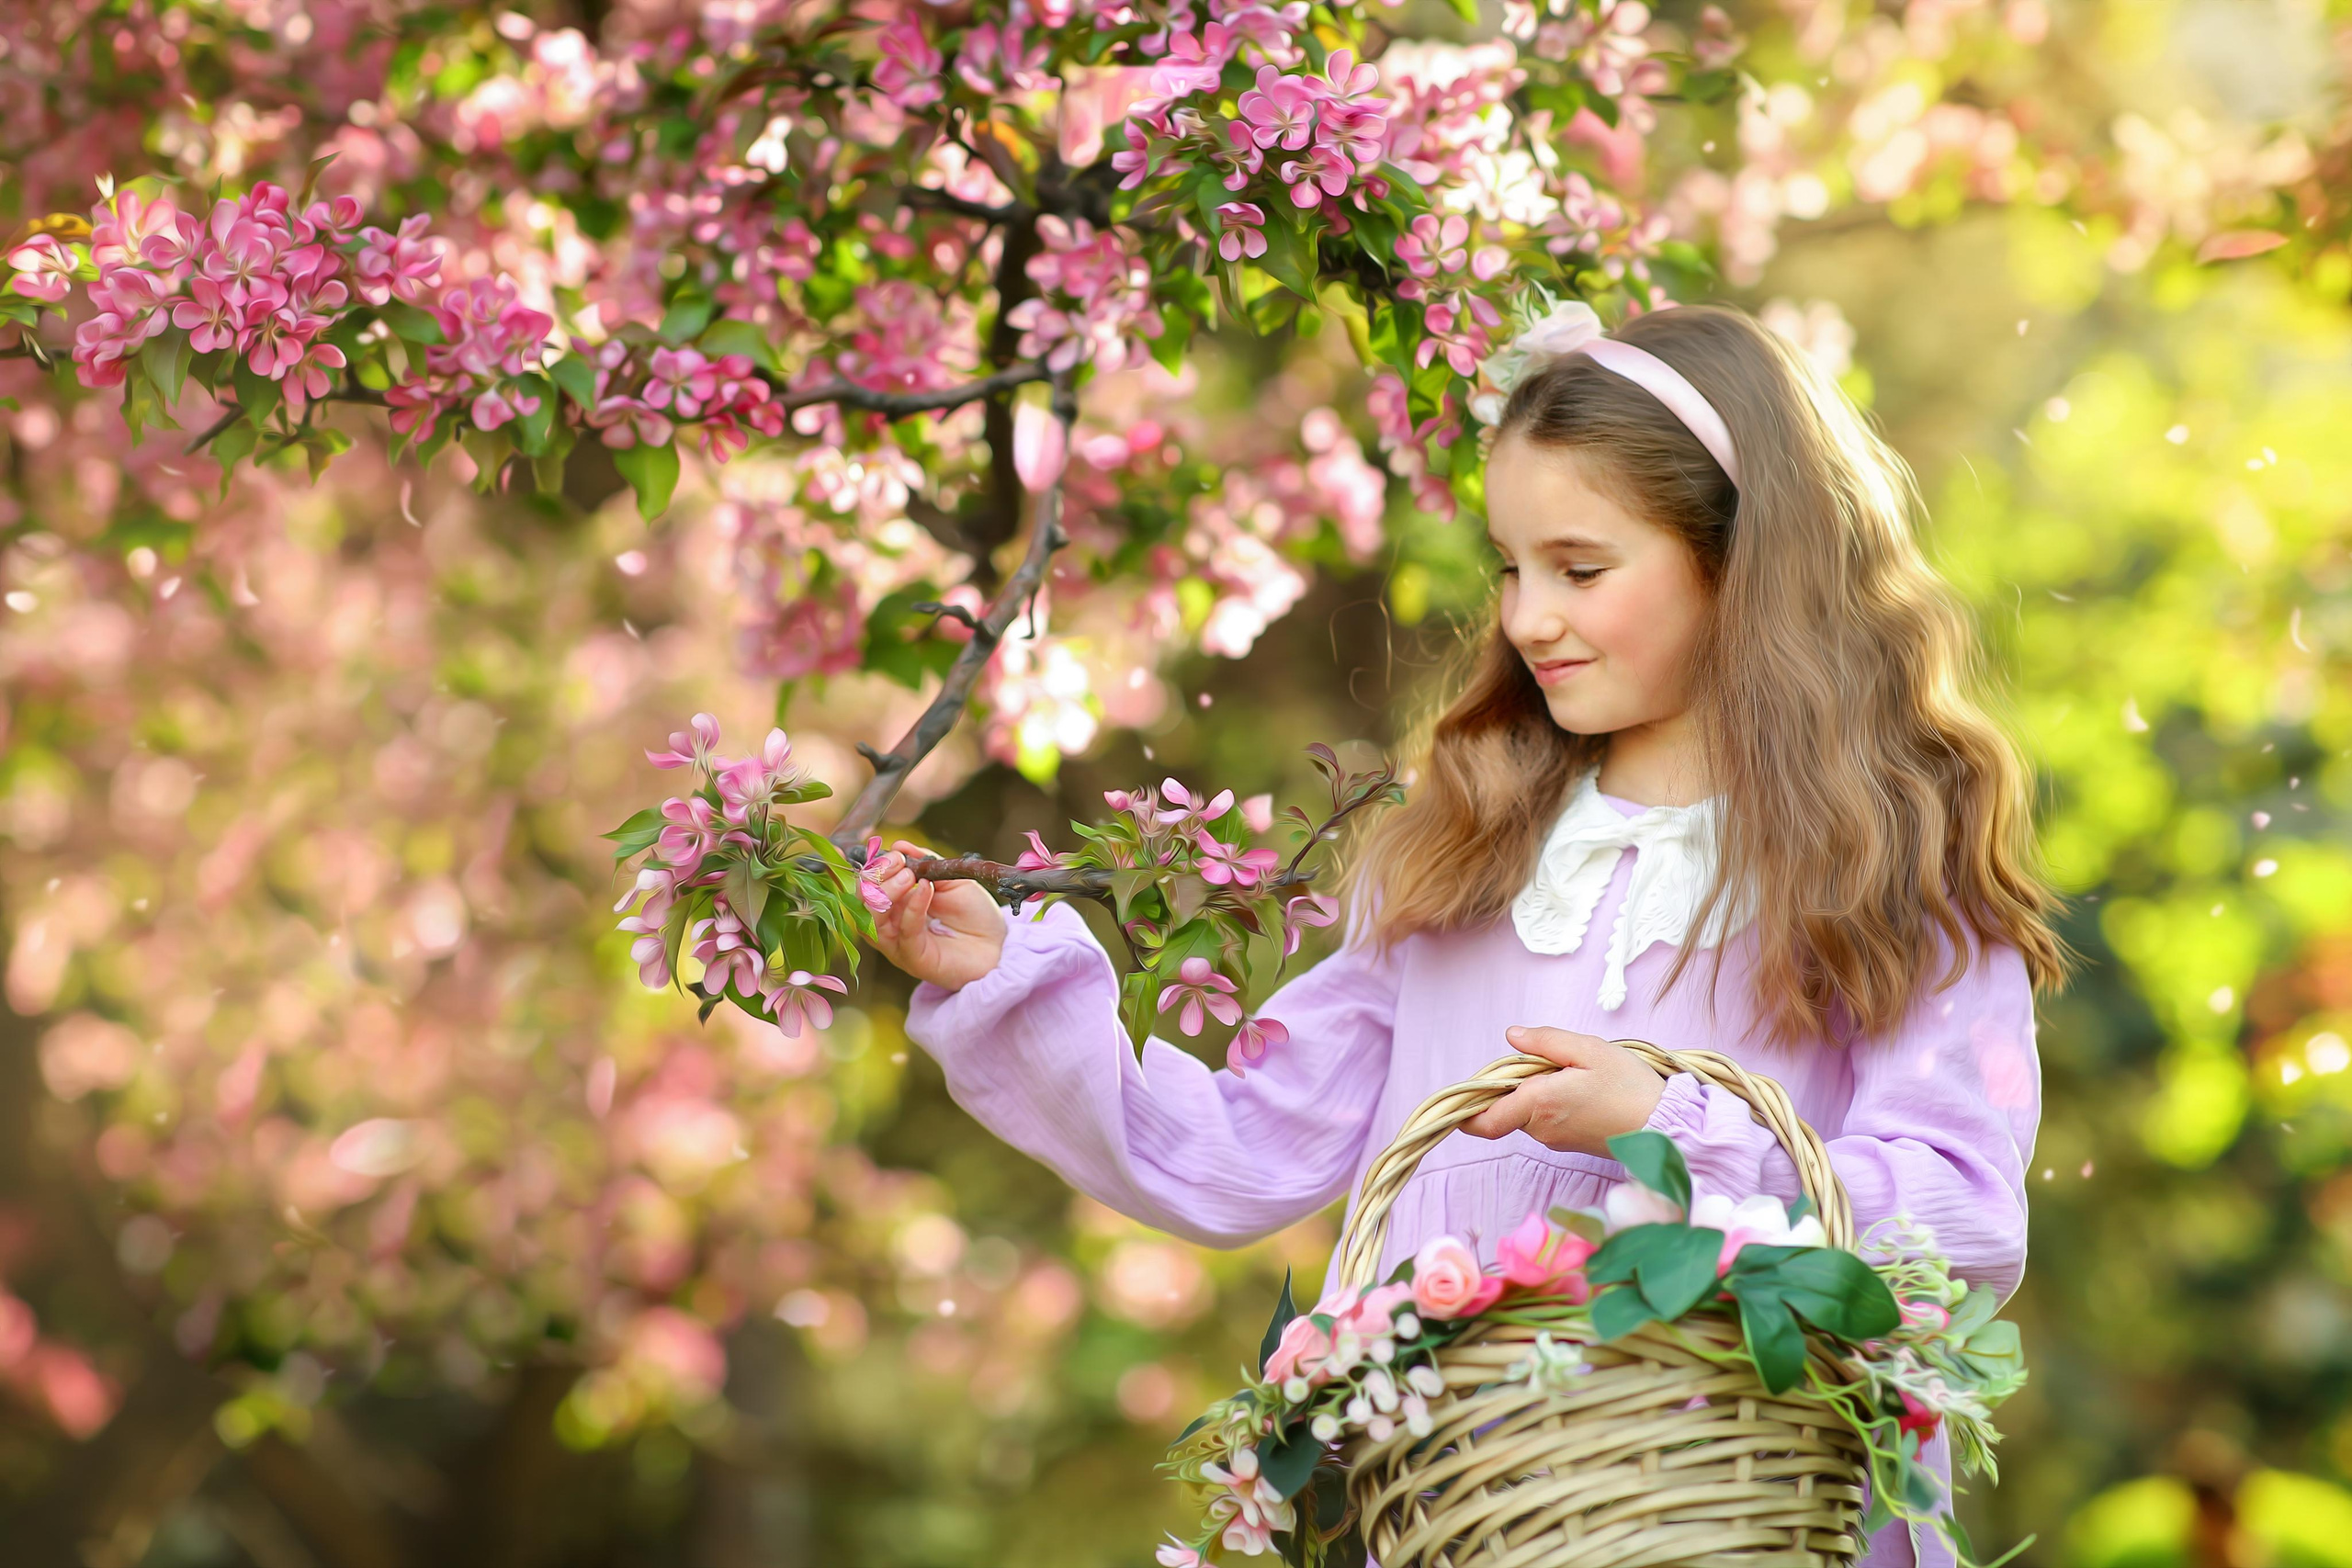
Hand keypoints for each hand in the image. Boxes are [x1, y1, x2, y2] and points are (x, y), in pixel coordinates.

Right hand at [866, 839, 1006, 991]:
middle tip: (901, 864)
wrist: (998, 944)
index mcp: (895, 904)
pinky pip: (904, 933)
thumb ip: (925, 862)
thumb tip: (898, 845)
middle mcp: (891, 924)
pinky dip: (912, 907)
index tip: (898, 855)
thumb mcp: (950, 879)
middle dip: (877, 876)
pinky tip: (926, 889)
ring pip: (872, 920)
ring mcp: (900, 943)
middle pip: (863, 901)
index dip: (876, 867)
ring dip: (887, 892)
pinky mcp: (914, 959)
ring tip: (910, 876)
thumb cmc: (973, 914)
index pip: (867, 885)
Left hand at [1458, 1027, 1668, 1158]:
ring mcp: (1555, 1140)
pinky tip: (1582, 1089)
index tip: (1464, 1093)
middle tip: (1549, 1061)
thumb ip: (1545, 1041)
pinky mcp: (1569, 1143)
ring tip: (1574, 1073)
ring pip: (1527, 1112)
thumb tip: (1511, 1036)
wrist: (1664, 1126)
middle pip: (1506, 1107)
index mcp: (1539, 1104)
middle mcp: (1541, 1129)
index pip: (1484, 1122)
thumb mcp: (1589, 1049)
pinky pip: (1546, 1119)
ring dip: (1536, 1090)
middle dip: (1515, 1083)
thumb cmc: (1629, 1086)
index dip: (1466, 1111)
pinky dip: (1552, 1101)